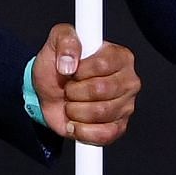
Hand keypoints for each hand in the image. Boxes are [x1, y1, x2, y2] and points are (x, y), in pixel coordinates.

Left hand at [32, 23, 139, 144]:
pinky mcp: (118, 128)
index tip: (71, 71)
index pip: (103, 65)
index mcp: (119, 56)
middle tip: (69, 89)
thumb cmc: (57, 67)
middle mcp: (128, 80)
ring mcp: (126, 106)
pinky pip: (104, 134)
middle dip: (75, 92)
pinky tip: (75, 123)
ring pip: (100, 113)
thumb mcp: (55, 42)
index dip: (80, 71)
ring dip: (75, 111)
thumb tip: (70, 62)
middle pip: (101, 90)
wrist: (47, 95)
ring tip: (71, 103)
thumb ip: (65, 40)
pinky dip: (82, 131)